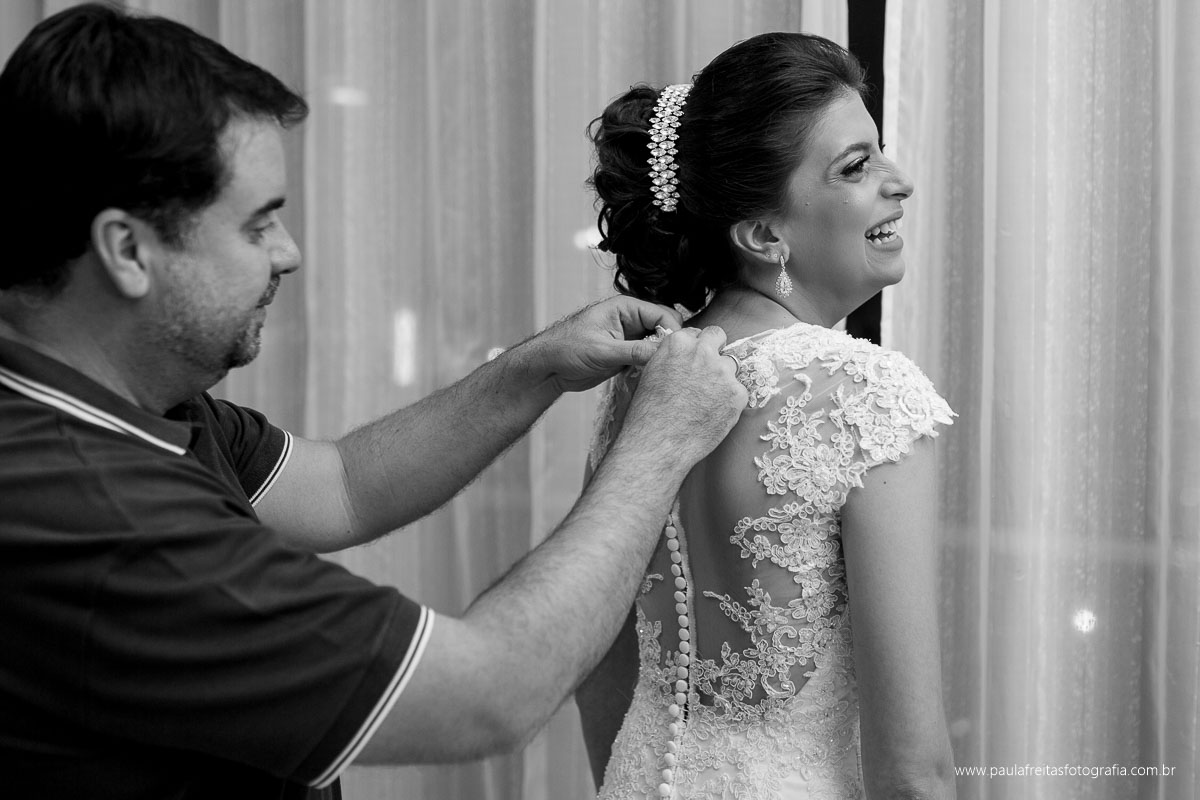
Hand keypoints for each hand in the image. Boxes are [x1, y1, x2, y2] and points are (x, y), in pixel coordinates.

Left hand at [519, 297, 683, 392]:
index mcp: (625, 307)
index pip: (663, 314)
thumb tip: (664, 353)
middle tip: (670, 364)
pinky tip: (651, 377)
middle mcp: (631, 320)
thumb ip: (635, 351)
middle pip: (665, 328)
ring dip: (661, 358)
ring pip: (658, 345)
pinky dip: (652, 367)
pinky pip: (648, 358)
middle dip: (669, 345)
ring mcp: (630, 338)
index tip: (677, 352)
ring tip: (662, 372)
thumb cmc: (566, 349)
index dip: (674, 332)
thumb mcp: (603, 350)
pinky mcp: (627, 355)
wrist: (548, 367)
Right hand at [618, 326, 747, 467]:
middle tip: (708, 370)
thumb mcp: (650, 374)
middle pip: (718, 337)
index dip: (695, 347)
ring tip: (707, 401)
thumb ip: (671, 358)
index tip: (694, 360)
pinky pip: (738, 392)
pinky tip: (713, 415)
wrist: (658, 444)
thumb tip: (682, 359)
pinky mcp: (737, 394)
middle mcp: (702, 352)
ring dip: (722, 378)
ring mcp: (722, 372)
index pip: (697, 333)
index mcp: (678, 343)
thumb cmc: (647, 414)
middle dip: (714, 349)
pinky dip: (729, 402)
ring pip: (730, 366)